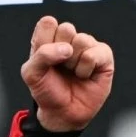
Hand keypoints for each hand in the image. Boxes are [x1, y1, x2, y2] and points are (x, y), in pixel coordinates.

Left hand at [20, 16, 114, 132]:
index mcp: (49, 39)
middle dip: (59, 52)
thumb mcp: (31, 74)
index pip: (48, 23)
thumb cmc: (47, 92)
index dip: (45, 40)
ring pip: (82, 40)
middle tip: (60, 67)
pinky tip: (84, 75)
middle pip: (66, 28)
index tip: (44, 58)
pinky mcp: (103, 55)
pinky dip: (86, 68)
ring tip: (72, 72)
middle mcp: (69, 40)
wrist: (63, 113)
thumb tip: (67, 48)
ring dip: (73, 62)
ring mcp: (87, 46)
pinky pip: (94, 54)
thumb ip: (41, 55)